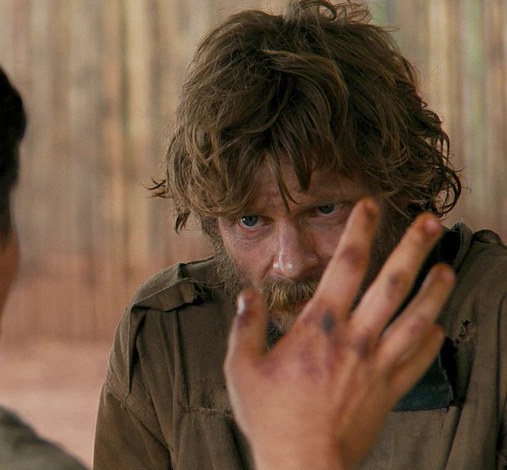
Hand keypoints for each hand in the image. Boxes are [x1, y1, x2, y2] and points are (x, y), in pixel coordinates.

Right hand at [224, 199, 454, 469]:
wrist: (304, 463)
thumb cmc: (271, 416)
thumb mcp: (242, 367)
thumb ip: (246, 326)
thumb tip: (247, 295)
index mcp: (319, 327)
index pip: (346, 265)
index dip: (359, 231)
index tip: (369, 206)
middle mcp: (355, 339)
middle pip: (393, 284)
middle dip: (414, 248)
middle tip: (432, 222)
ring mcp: (377, 365)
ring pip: (417, 318)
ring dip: (435, 291)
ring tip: (448, 268)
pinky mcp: (389, 390)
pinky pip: (419, 360)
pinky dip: (432, 339)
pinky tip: (438, 325)